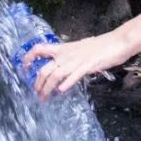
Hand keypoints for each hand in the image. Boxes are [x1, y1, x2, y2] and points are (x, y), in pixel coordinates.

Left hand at [20, 30, 134, 100]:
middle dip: (37, 83)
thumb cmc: (100, 46)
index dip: (28, 58)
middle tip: (36, 93)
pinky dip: (66, 83)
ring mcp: (77, 60)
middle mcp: (67, 54)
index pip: (39, 49)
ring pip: (55, 75)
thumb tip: (62, 65)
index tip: (24, 68)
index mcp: (64, 48)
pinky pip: (74, 75)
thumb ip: (69, 56)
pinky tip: (61, 91)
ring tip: (44, 98)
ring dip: (47, 88)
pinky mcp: (88, 66)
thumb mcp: (80, 49)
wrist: (116, 42)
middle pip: (44, 69)